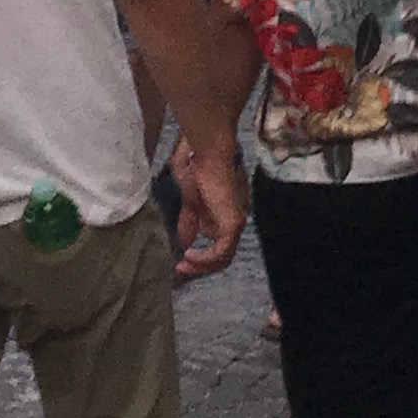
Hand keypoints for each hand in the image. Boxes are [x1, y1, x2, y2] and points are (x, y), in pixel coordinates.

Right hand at [171, 134, 249, 279]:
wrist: (208, 148)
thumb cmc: (196, 161)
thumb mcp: (189, 197)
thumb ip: (190, 219)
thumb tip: (185, 241)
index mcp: (226, 206)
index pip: (216, 236)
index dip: (200, 251)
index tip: (181, 257)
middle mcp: (235, 214)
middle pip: (221, 250)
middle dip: (200, 264)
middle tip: (180, 270)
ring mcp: (236, 219)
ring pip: (223, 256)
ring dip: (201, 266)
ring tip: (182, 267)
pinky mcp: (233, 223)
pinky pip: (221, 252)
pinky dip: (204, 260)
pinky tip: (188, 257)